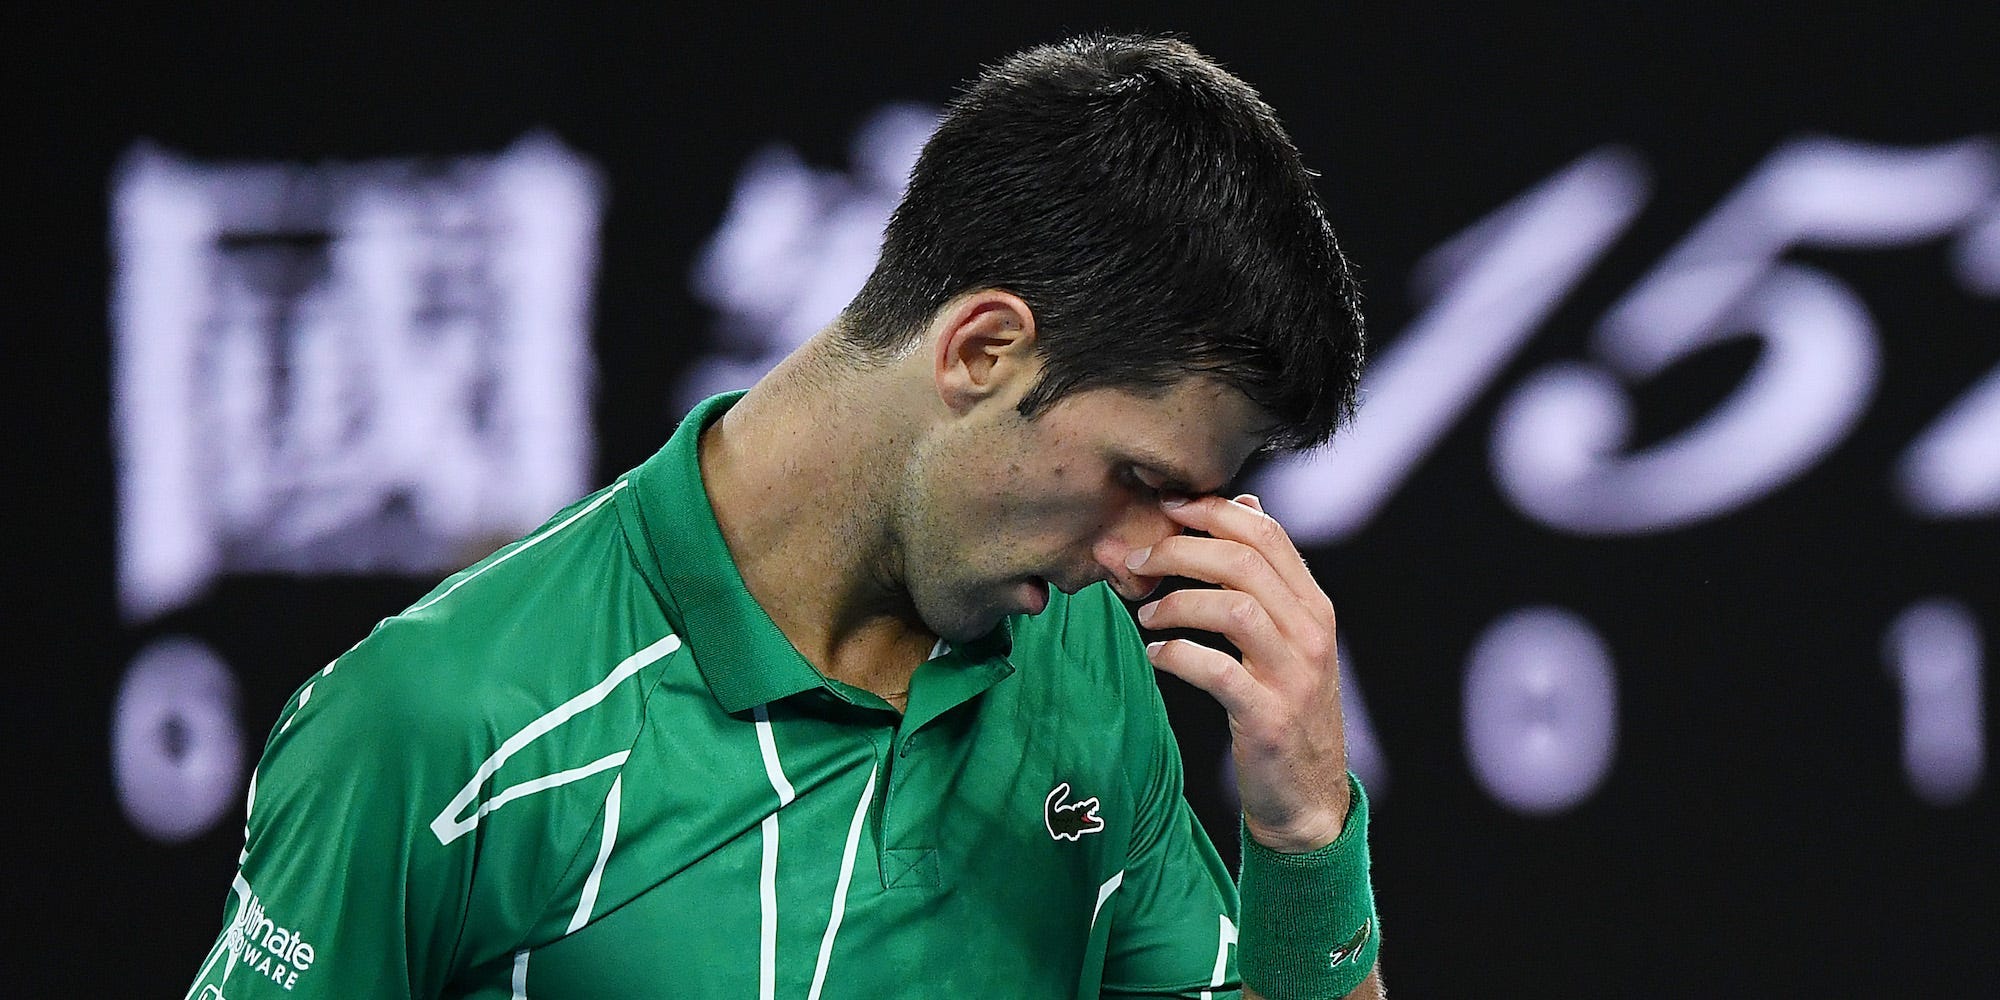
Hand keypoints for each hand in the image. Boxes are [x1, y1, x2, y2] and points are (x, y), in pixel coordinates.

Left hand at [1128, 493, 1349, 853]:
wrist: (1309, 797)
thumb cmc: (1285, 708)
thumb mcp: (1288, 638)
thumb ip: (1267, 576)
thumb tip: (1245, 504)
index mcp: (1314, 606)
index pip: (1267, 534)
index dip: (1211, 510)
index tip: (1165, 506)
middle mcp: (1312, 633)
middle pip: (1245, 561)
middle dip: (1180, 550)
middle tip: (1136, 561)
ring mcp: (1295, 675)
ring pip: (1234, 608)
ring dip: (1177, 602)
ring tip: (1145, 614)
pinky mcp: (1269, 717)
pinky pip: (1217, 671)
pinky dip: (1177, 655)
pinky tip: (1155, 656)